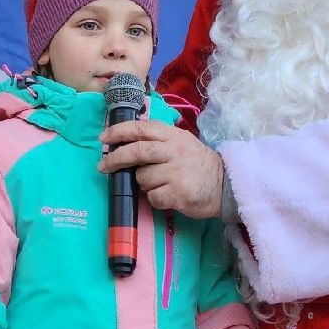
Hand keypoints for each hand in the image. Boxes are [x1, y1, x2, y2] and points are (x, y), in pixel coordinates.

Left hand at [99, 120, 223, 218]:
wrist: (225, 185)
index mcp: (173, 136)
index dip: (119, 131)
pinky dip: (154, 199)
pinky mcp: (179, 192)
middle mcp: (174, 151)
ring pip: (142, 178)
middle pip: (137, 151)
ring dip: (144, 184)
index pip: (141, 128)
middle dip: (115, 158)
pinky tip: (167, 196)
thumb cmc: (198, 164)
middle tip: (103, 166)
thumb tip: (125, 142)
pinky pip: (153, 197)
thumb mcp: (182, 142)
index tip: (103, 138)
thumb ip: (159, 140)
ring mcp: (177, 172)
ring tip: (158, 184)